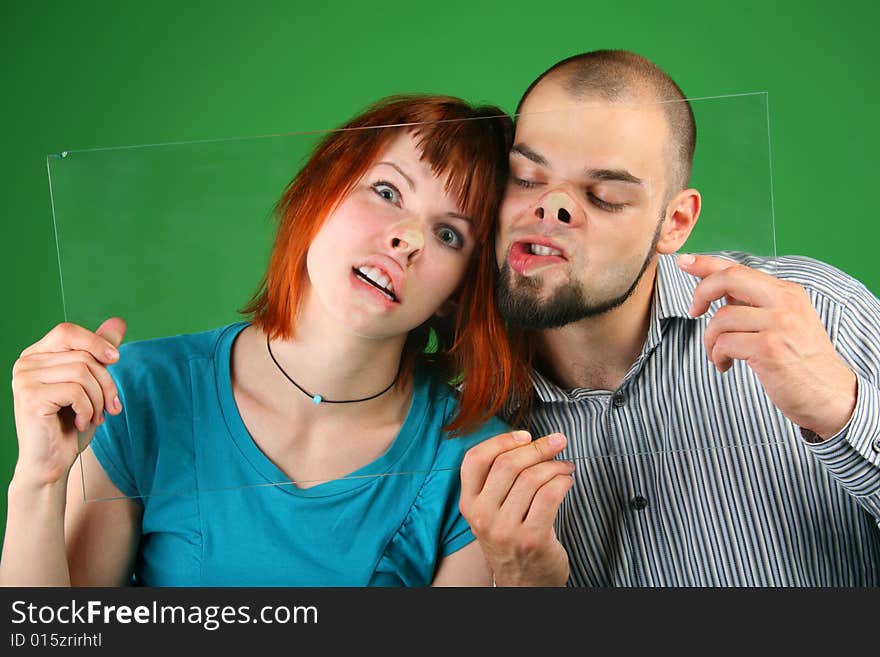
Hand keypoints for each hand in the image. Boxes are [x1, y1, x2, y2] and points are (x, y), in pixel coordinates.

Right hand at [11, 318, 126, 486]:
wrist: (52, 462)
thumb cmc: (70, 423)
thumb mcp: (91, 384)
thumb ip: (99, 353)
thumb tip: (118, 322)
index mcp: (37, 355)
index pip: (67, 331)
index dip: (95, 341)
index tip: (115, 359)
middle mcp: (25, 363)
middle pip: (83, 356)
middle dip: (106, 383)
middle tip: (111, 407)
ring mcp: (24, 379)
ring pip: (83, 372)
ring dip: (99, 399)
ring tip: (95, 417)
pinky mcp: (30, 397)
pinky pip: (76, 391)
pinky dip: (89, 410)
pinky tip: (82, 423)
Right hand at [460, 430, 573, 585]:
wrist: (524, 584)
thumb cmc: (512, 539)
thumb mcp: (491, 511)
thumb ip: (497, 480)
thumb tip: (526, 440)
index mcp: (469, 503)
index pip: (475, 460)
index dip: (501, 441)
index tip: (524, 436)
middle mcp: (483, 516)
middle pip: (508, 464)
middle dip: (538, 447)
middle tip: (557, 442)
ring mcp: (506, 530)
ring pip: (532, 478)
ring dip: (555, 465)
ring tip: (565, 466)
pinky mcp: (531, 538)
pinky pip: (550, 495)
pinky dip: (563, 481)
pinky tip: (567, 481)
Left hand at [679, 254, 856, 438]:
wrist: (830, 395)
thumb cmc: (800, 361)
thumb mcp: (783, 323)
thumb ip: (754, 304)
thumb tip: (716, 289)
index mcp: (787, 292)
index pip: (740, 268)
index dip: (707, 263)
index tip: (684, 261)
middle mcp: (785, 302)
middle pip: (729, 279)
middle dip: (701, 292)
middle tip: (693, 311)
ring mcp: (779, 324)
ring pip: (721, 318)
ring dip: (710, 340)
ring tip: (717, 354)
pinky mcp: (769, 348)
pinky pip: (724, 343)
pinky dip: (717, 356)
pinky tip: (725, 365)